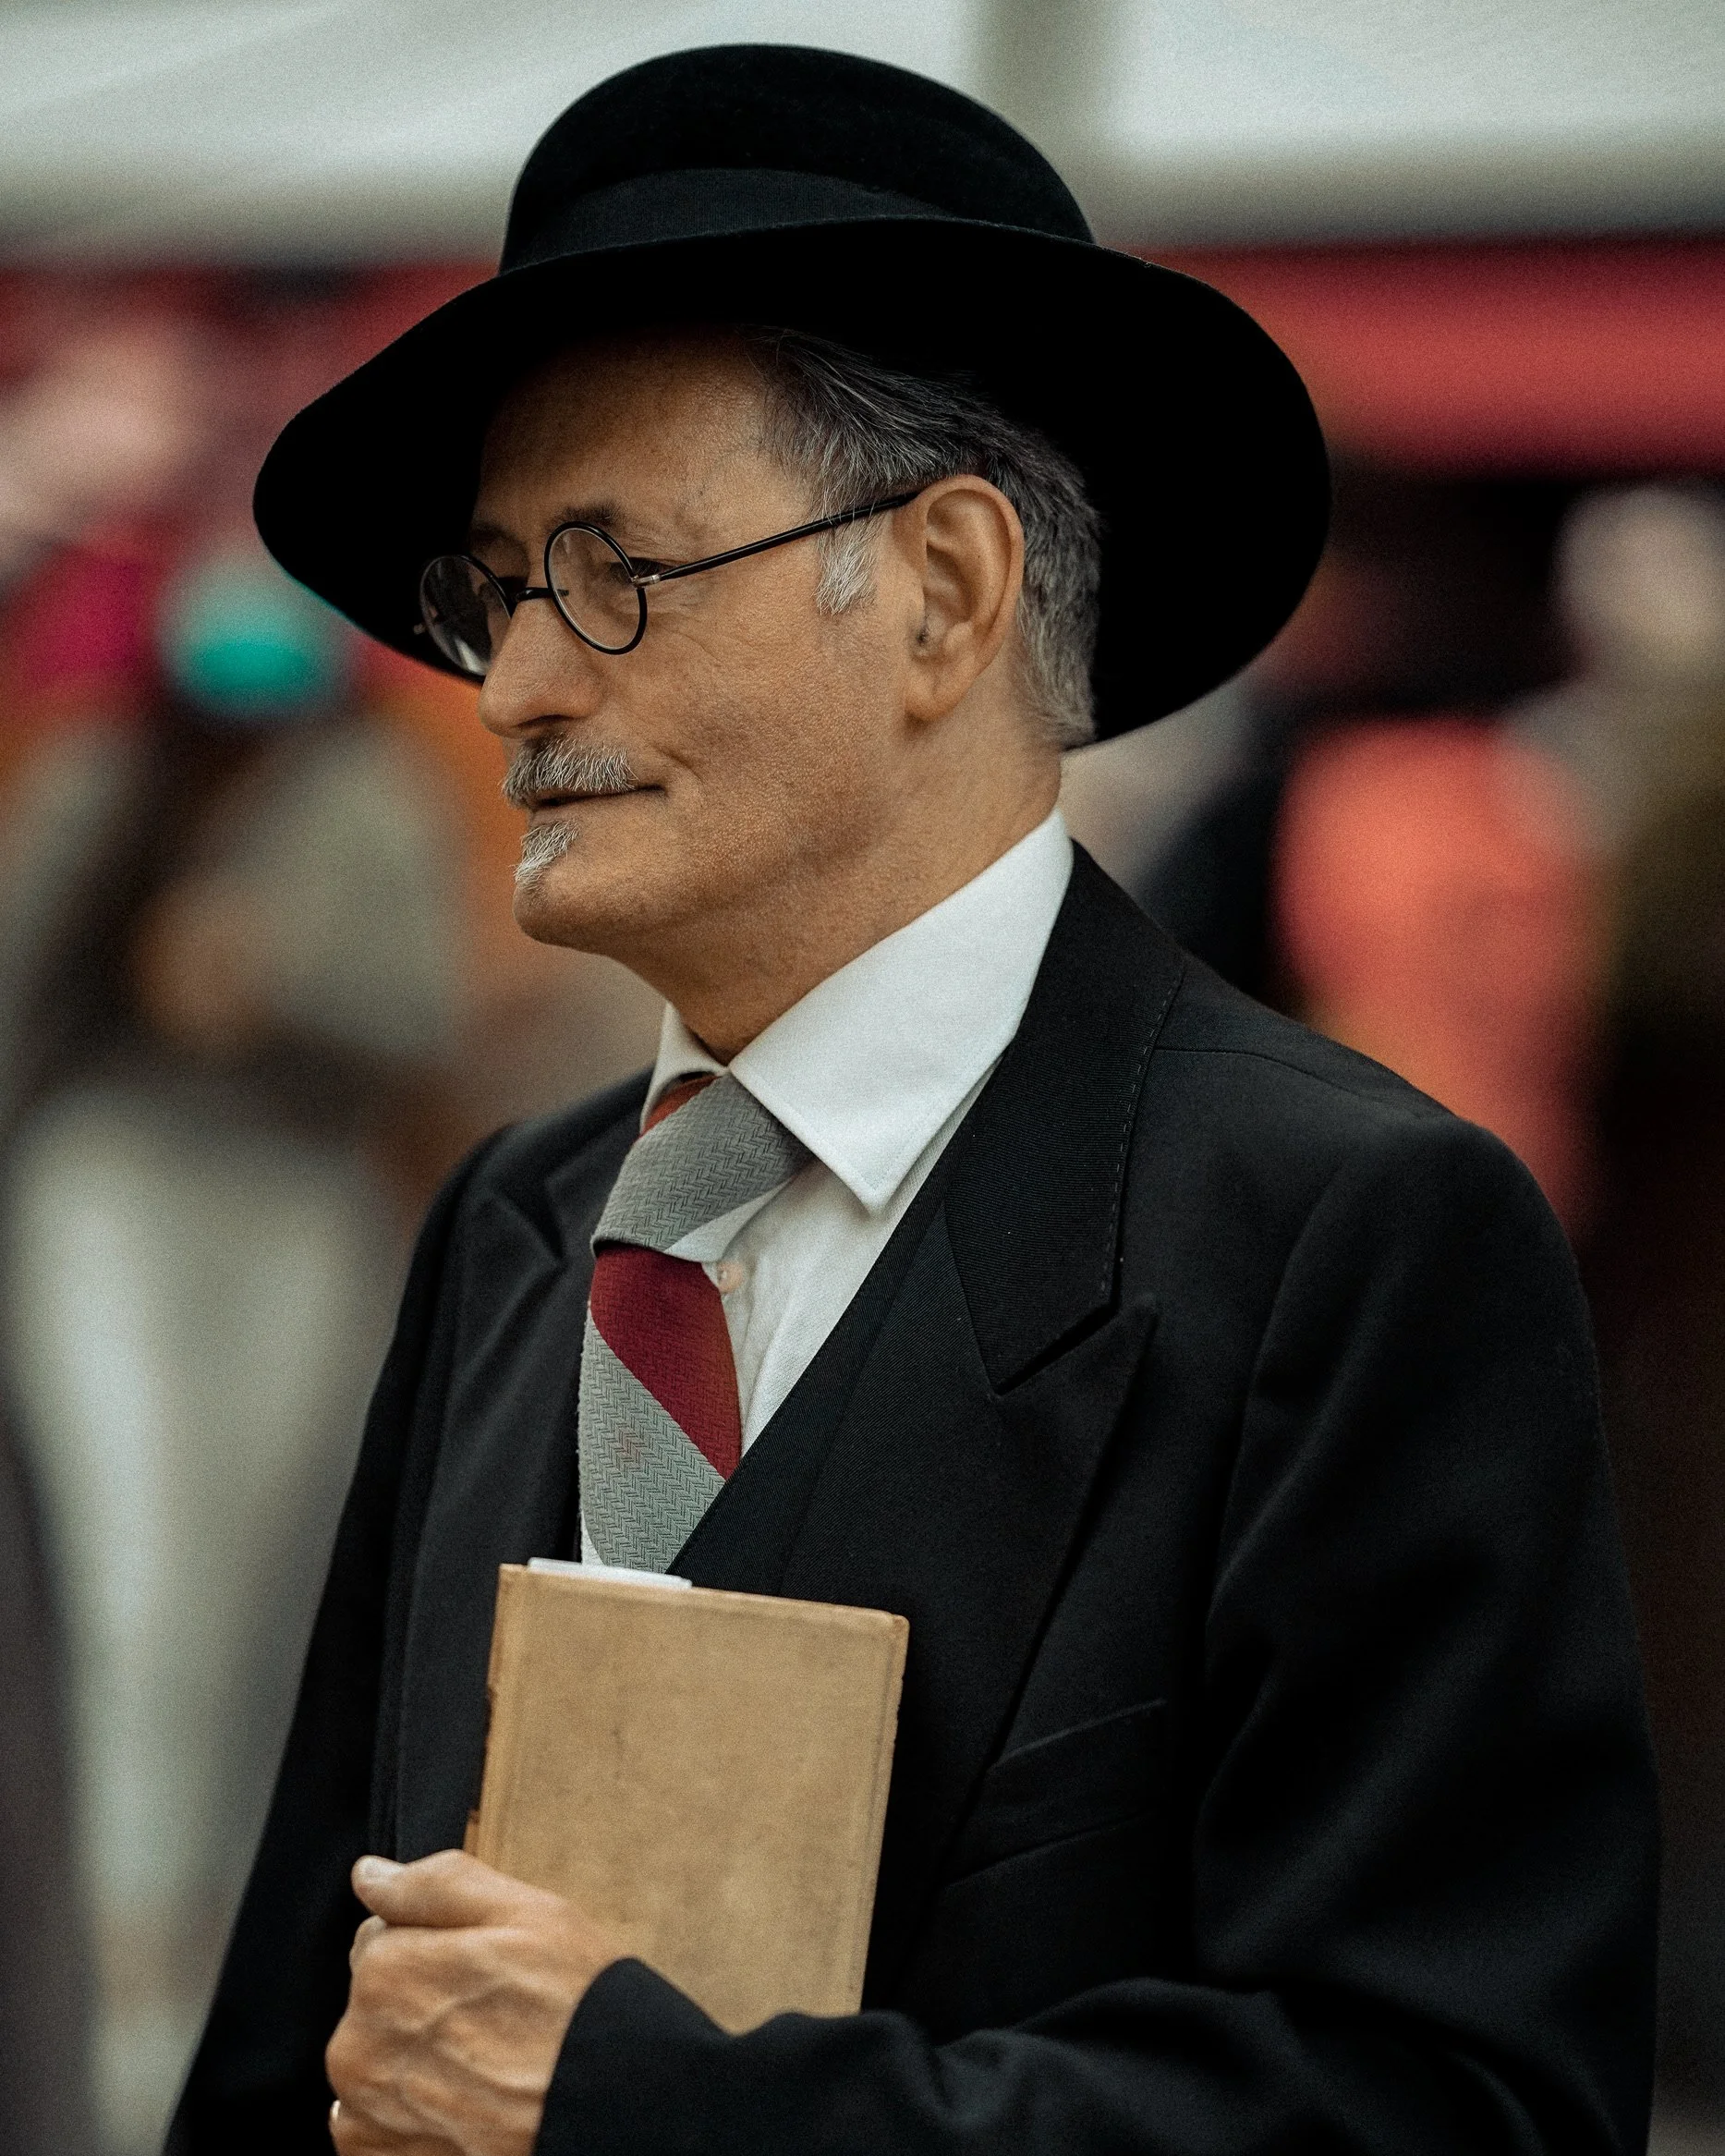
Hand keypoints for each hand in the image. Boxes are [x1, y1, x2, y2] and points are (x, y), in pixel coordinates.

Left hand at [327, 1849, 626, 2155]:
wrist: (609, 2107)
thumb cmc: (574, 2007)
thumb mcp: (522, 1913)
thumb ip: (433, 1886)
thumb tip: (369, 1876)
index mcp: (386, 1973)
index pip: (379, 1937)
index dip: (435, 1945)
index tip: (481, 1969)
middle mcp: (358, 2048)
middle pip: (374, 2003)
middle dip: (419, 2002)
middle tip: (491, 2019)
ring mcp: (365, 2115)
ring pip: (374, 2062)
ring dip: (412, 2060)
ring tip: (484, 2068)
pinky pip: (373, 2124)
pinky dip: (407, 2116)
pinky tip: (464, 2106)